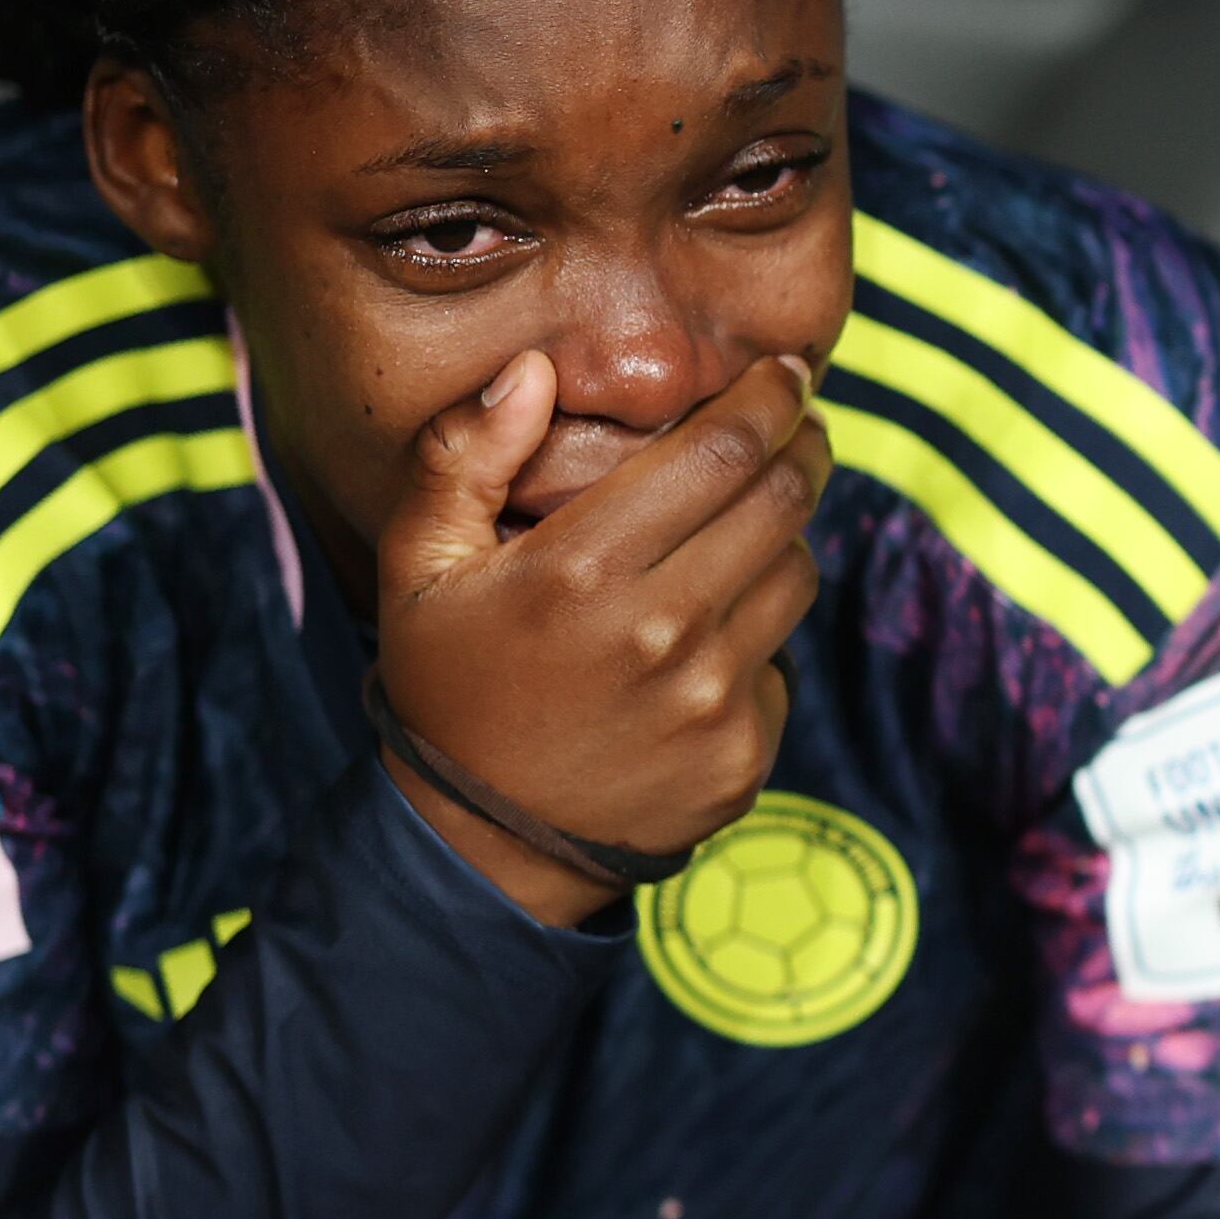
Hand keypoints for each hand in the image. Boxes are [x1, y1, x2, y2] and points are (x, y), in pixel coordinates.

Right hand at [371, 349, 829, 924]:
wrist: (480, 848)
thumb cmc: (450, 687)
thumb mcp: (417, 566)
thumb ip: (462, 455)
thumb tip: (532, 370)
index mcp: (581, 570)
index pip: (720, 451)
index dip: (767, 398)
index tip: (784, 371)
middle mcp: (660, 633)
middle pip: (782, 500)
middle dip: (802, 444)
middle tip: (798, 424)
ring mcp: (709, 703)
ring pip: (797, 573)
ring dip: (787, 534)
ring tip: (751, 523)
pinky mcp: (742, 757)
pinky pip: (783, 660)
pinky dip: (761, 631)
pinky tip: (711, 635)